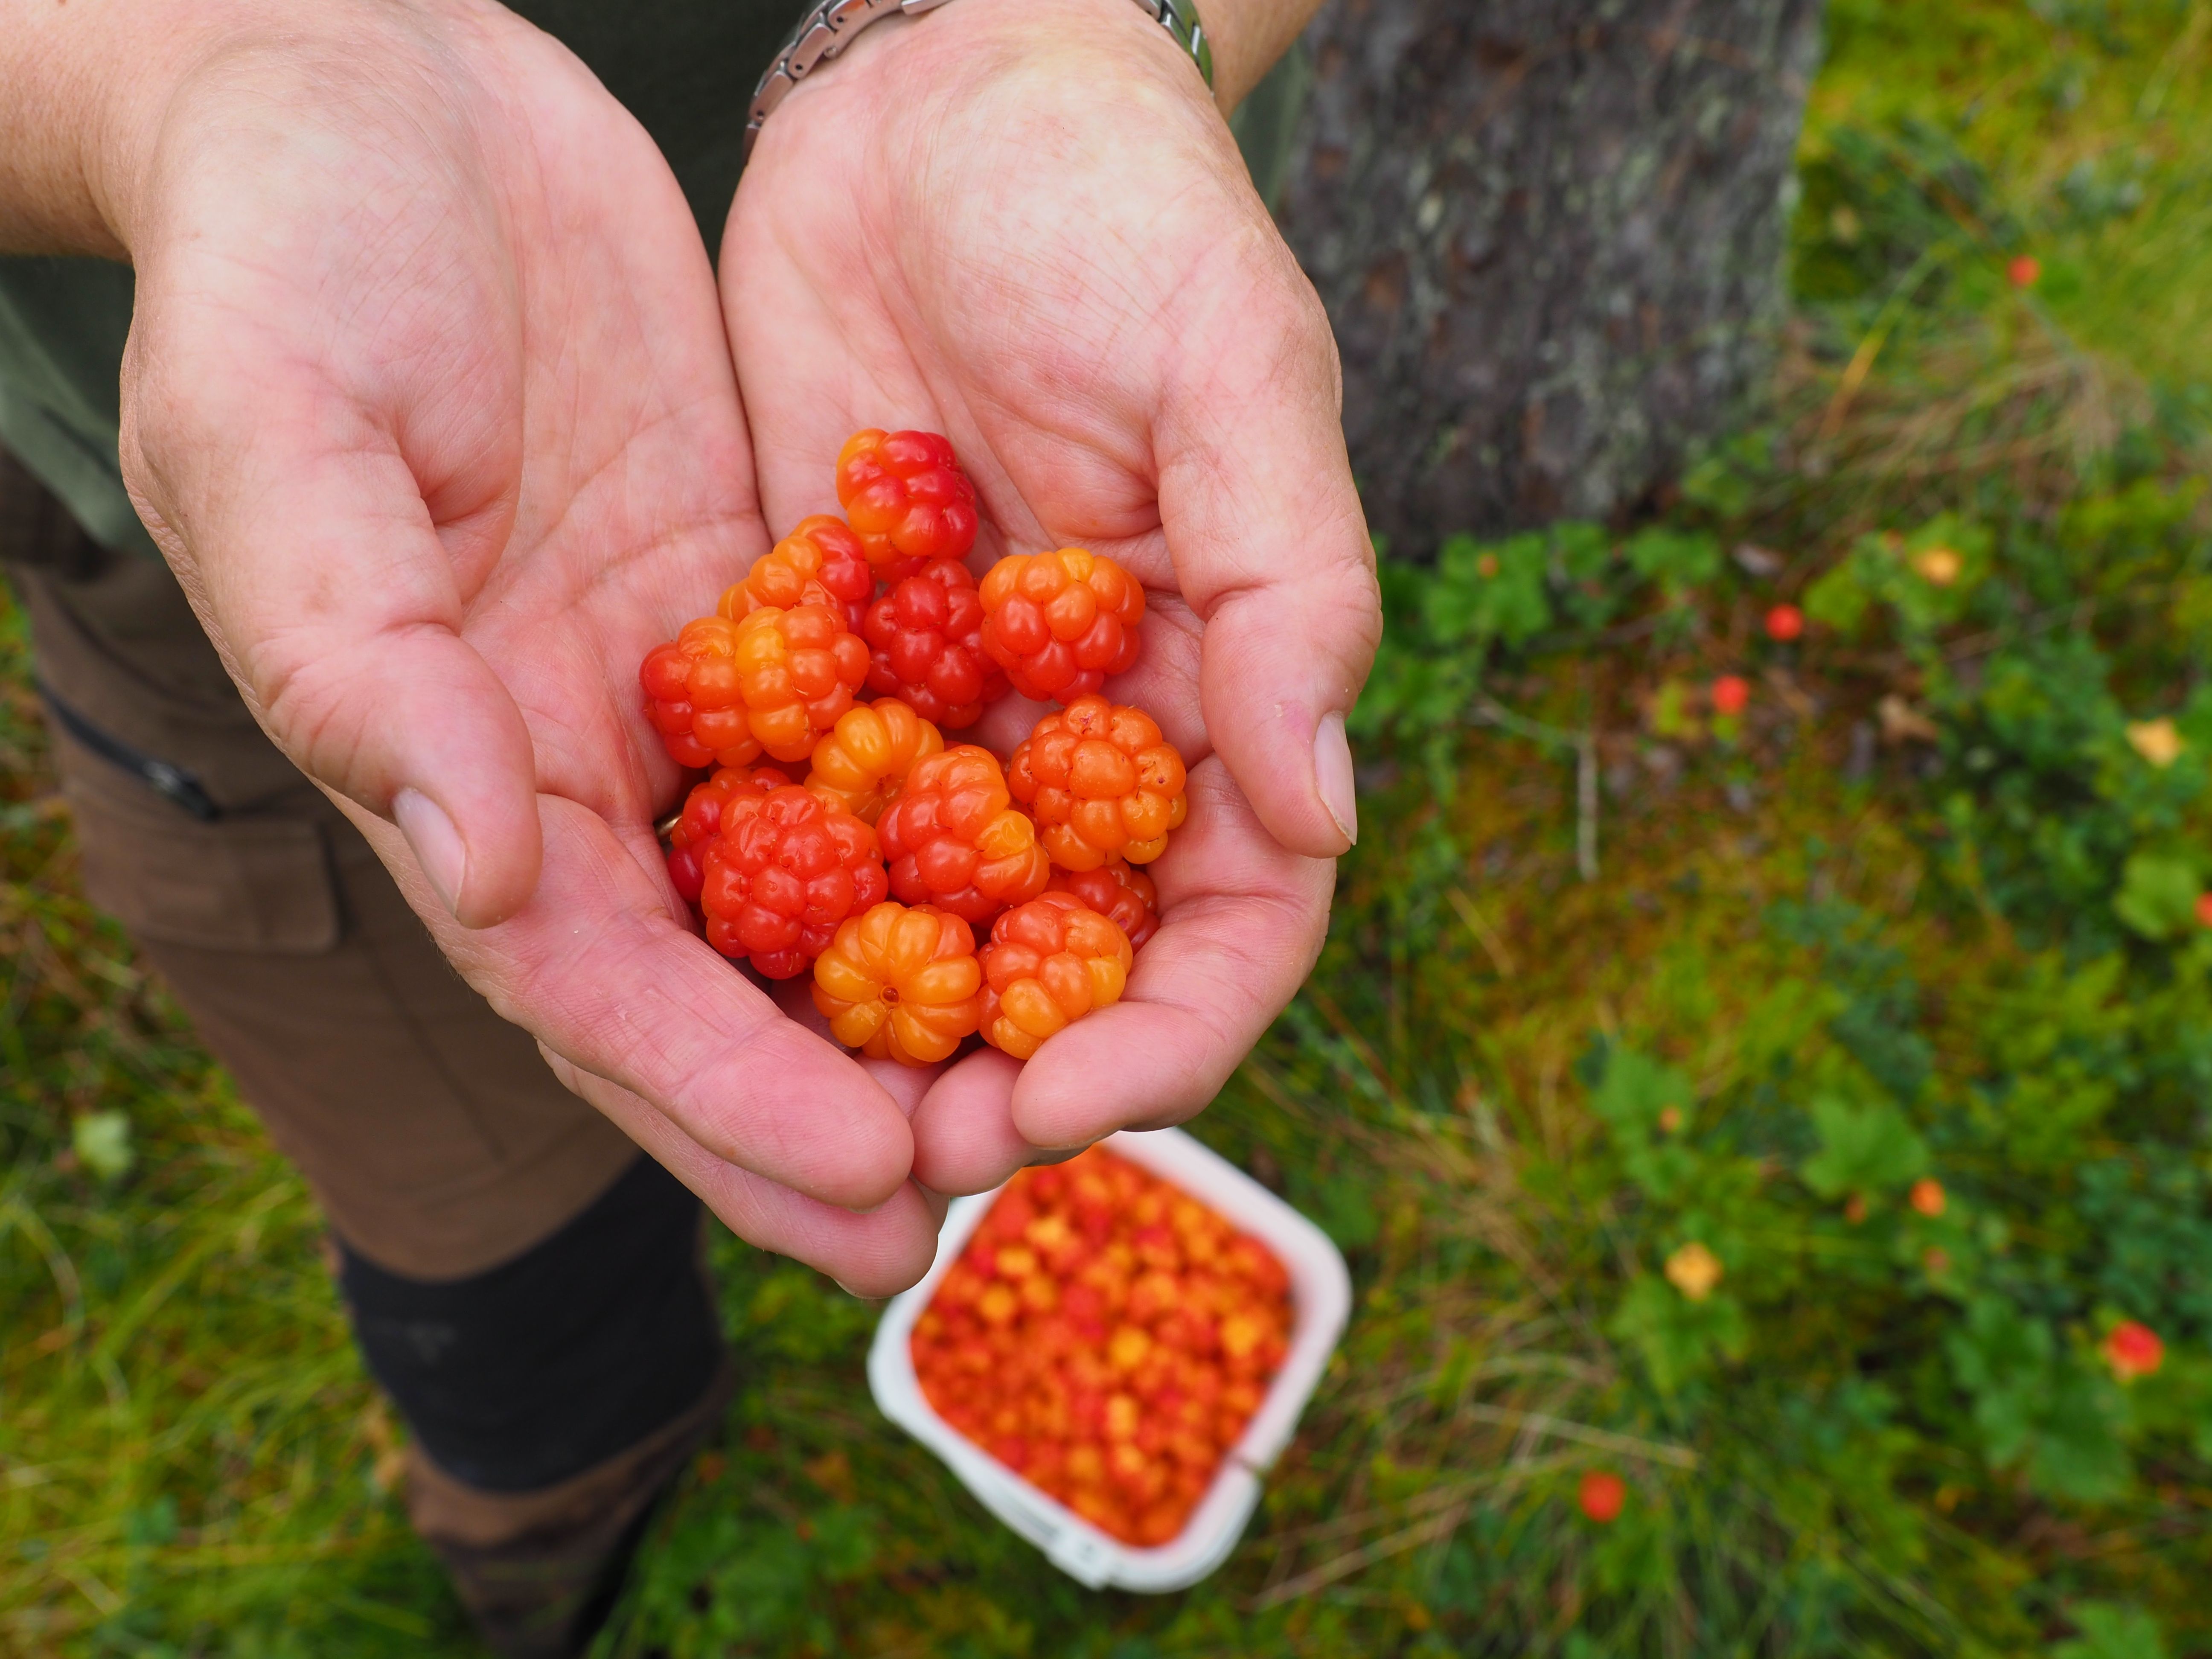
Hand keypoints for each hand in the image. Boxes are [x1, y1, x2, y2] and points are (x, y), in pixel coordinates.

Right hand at [89, 1, 937, 1290]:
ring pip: (799, 884)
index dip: (724, 1092)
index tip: (861, 1178)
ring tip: (1033, 1101)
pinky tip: (1045, 898)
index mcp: (449, 757)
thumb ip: (363, 664)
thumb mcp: (281, 437)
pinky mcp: (748, 594)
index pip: (595, 981)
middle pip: (709, 977)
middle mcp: (566, 752)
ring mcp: (665, 681)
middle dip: (824, 1103)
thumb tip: (482, 867)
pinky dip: (937, 825)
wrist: (372, 92)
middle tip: (957, 1214)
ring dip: (903, 998)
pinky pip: (859, 733)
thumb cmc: (284, 251)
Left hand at [726, 0, 1381, 1191]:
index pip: (1224, 925)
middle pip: (1064, 966)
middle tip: (893, 1157)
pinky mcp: (824, 661)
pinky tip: (682, 971)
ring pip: (922, 926)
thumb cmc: (1125, 208)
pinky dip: (757, 905)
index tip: (1057, 1110)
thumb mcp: (1236, 373)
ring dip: (863, 1035)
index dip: (1157, 1041)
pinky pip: (795, 815)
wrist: (940, 90)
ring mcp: (950, 713)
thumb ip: (1287, 591)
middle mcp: (1086, 736)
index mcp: (1216, 695)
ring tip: (781, 1117)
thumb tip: (1316, 815)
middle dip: (994, 1079)